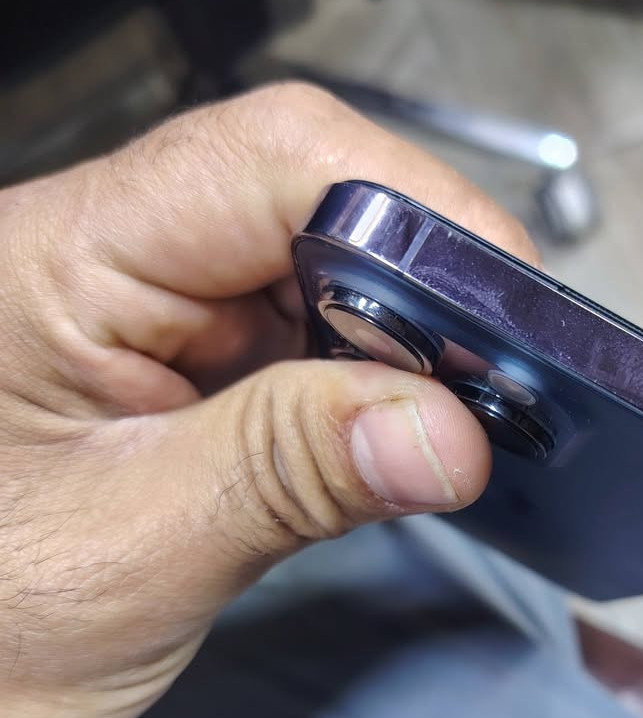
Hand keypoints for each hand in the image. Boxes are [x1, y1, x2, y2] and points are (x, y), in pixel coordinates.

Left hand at [0, 83, 538, 717]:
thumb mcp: (131, 554)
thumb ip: (287, 475)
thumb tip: (444, 431)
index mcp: (62, 262)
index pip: (267, 163)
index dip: (409, 206)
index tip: (504, 301)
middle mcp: (113, 262)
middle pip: (311, 206)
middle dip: (421, 290)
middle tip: (498, 383)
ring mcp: (155, 317)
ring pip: (324, 280)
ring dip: (402, 348)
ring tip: (453, 423)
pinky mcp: (189, 373)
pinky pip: (308, 350)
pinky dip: (369, 391)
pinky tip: (398, 439)